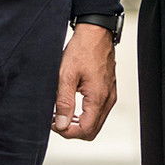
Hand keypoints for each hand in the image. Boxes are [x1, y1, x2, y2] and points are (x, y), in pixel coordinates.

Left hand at [50, 24, 116, 139]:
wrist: (96, 32)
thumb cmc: (83, 49)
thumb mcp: (66, 76)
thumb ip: (64, 102)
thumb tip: (61, 124)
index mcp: (98, 97)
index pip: (85, 130)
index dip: (67, 132)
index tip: (54, 123)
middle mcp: (108, 99)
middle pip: (92, 130)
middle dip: (73, 130)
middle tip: (57, 120)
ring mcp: (110, 95)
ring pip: (96, 122)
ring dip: (79, 123)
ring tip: (63, 112)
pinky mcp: (109, 90)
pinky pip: (100, 111)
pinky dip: (86, 114)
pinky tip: (74, 105)